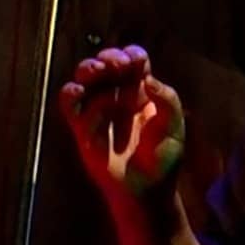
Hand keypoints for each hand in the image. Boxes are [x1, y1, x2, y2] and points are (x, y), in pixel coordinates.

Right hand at [59, 45, 184, 196]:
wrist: (146, 190)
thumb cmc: (163, 159)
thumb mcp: (174, 126)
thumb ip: (167, 99)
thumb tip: (149, 80)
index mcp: (143, 91)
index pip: (134, 61)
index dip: (132, 55)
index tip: (133, 61)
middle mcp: (119, 95)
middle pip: (108, 63)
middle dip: (110, 57)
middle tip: (115, 65)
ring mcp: (100, 109)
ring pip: (87, 78)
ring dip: (88, 68)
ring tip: (95, 71)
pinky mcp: (83, 127)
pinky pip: (70, 104)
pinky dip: (69, 92)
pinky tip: (77, 90)